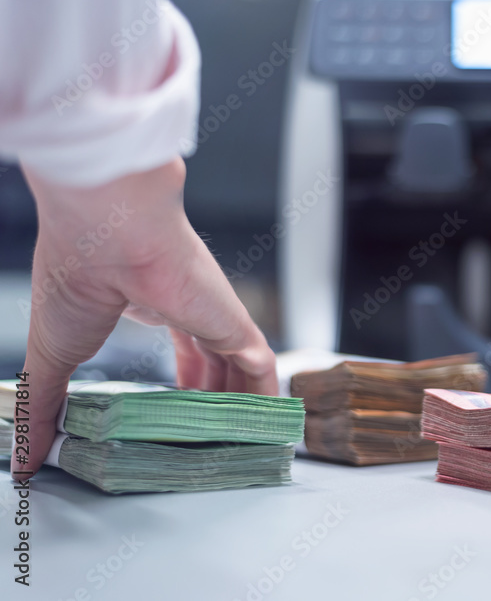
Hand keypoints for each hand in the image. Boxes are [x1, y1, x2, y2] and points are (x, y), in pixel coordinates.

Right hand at [13, 157, 276, 477]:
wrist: (107, 232)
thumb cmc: (75, 274)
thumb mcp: (52, 356)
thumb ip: (44, 408)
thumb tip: (24, 456)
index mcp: (148, 300)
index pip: (181, 347)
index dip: (183, 383)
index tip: (179, 415)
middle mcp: (189, 305)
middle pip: (213, 362)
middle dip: (212, 401)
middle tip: (210, 440)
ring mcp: (215, 314)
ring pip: (239, 368)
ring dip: (241, 406)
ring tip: (239, 444)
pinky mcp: (235, 322)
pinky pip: (262, 367)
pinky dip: (267, 397)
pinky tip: (267, 425)